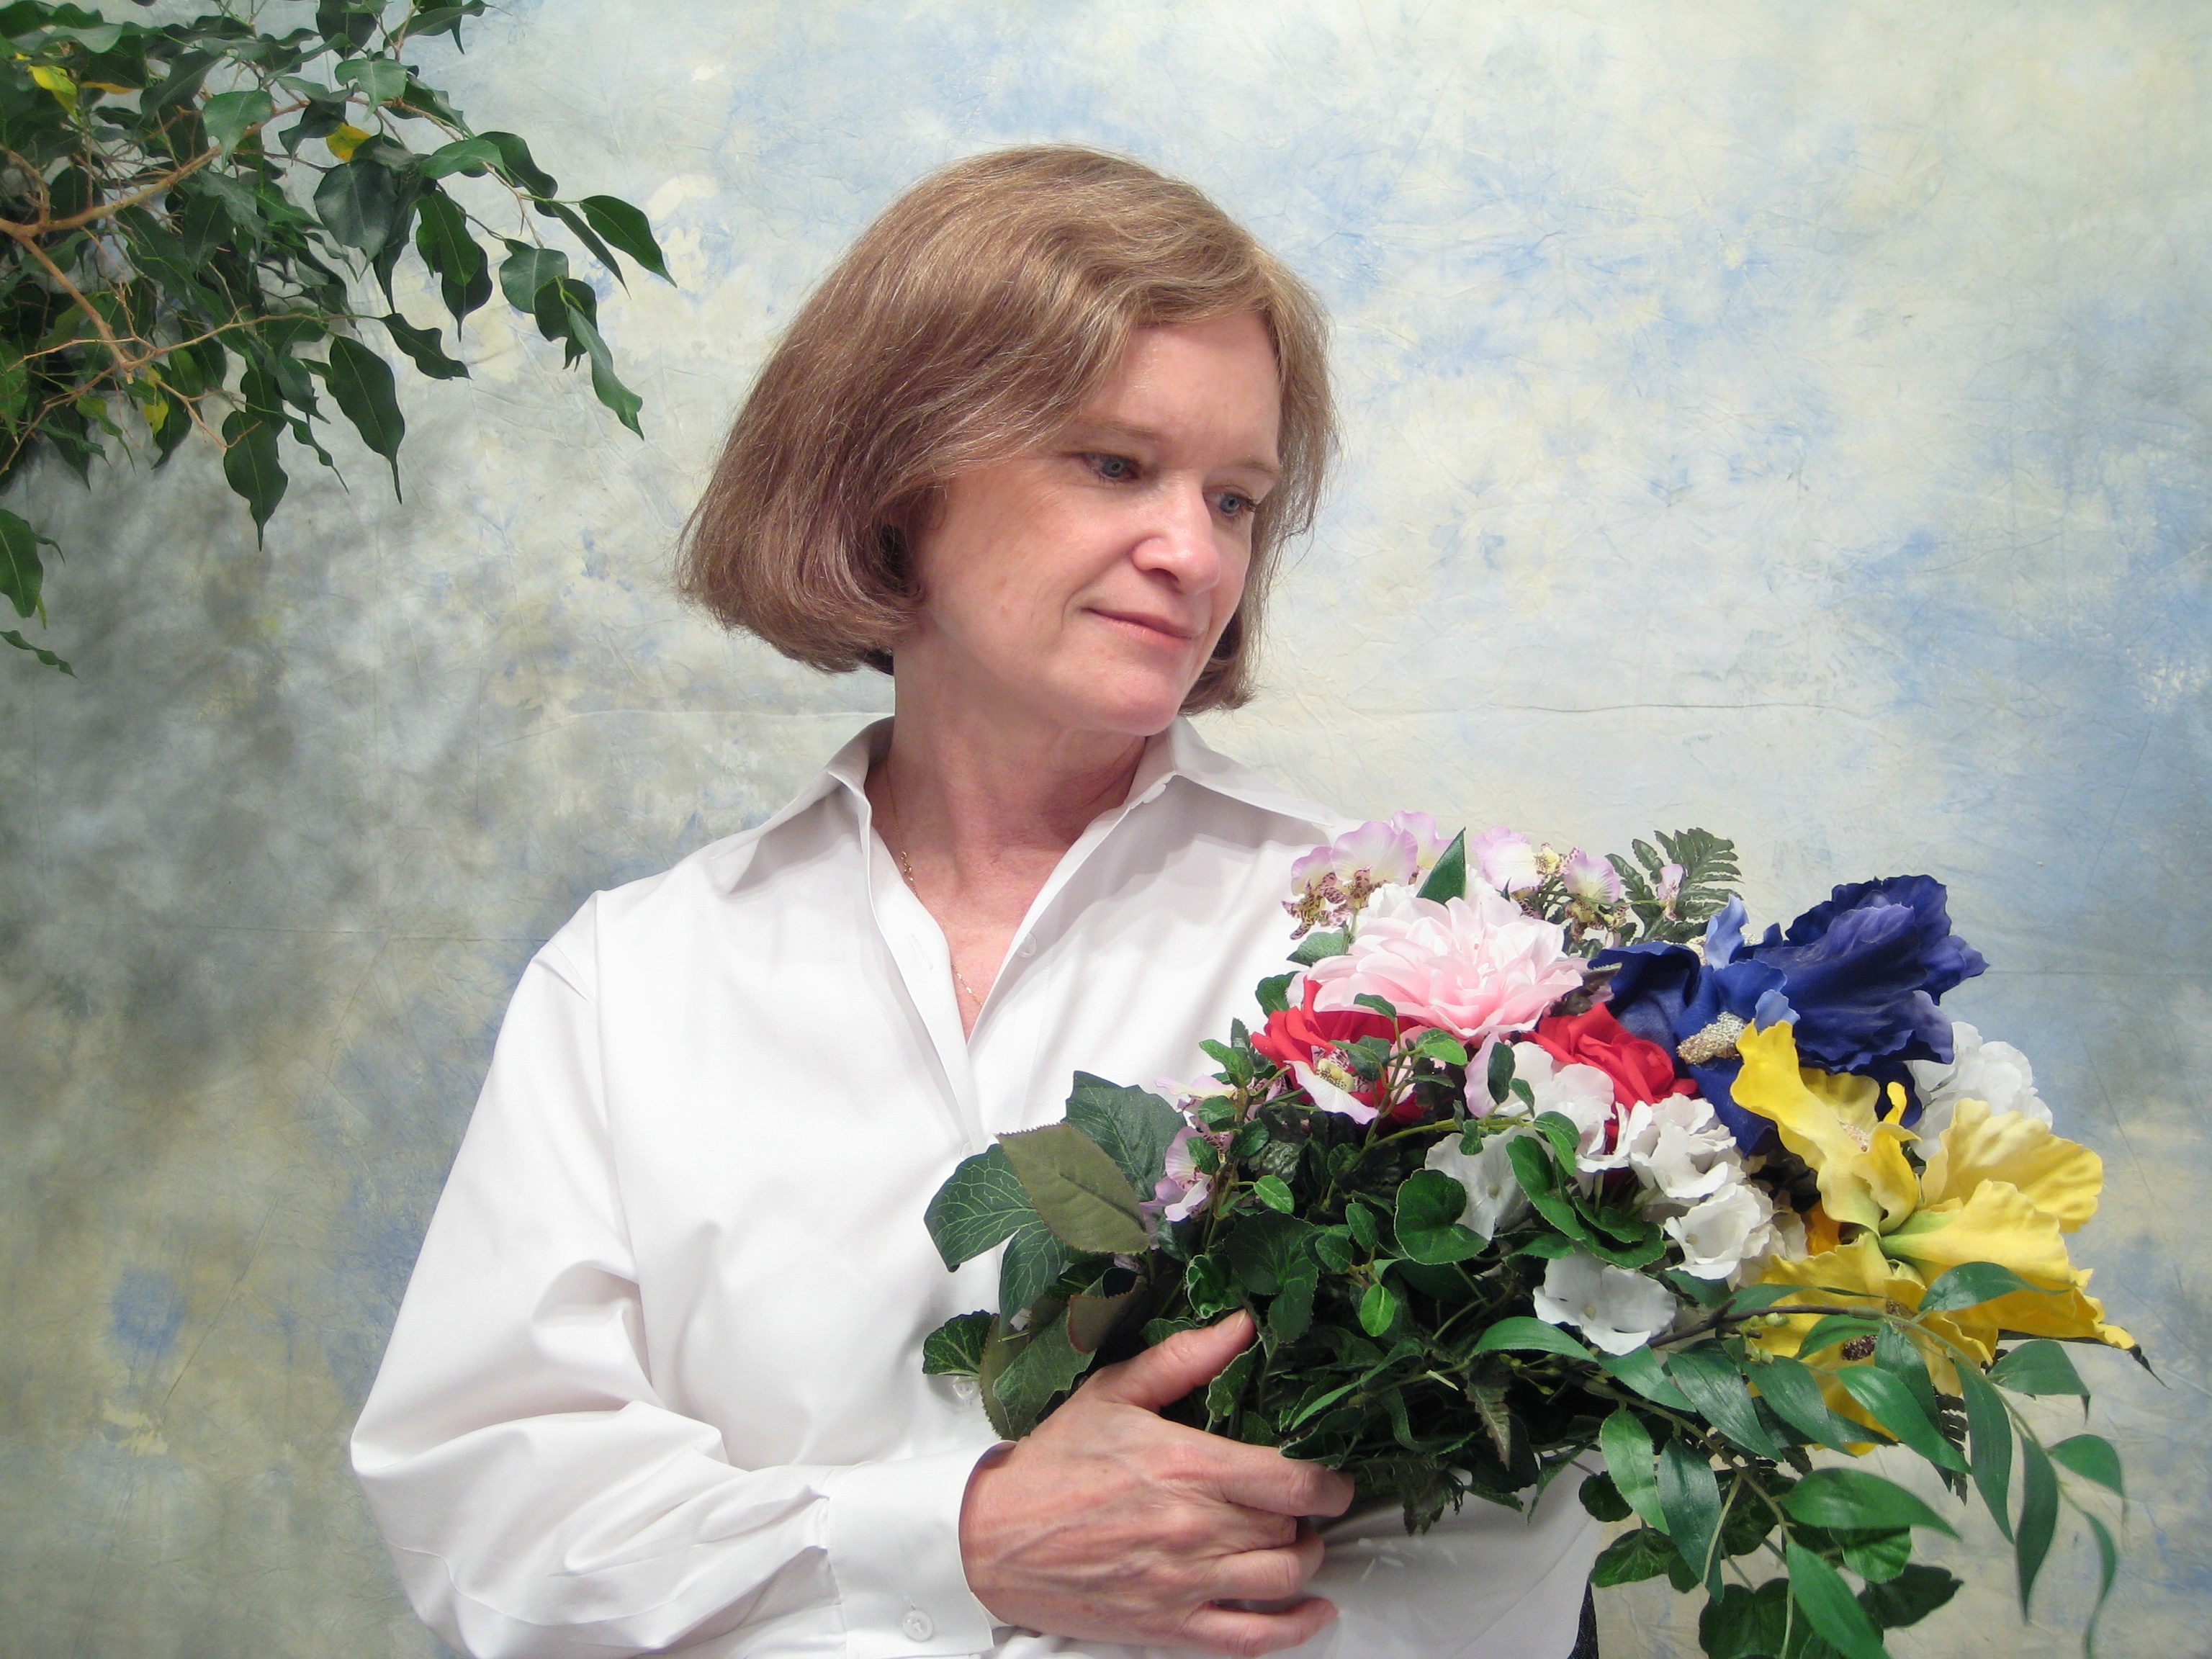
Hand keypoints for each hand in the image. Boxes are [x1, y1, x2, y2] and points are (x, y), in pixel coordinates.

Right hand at [958, 1311, 1355, 1655]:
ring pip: (1282, 1580)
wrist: (994, 1538)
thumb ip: (1183, 1359)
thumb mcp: (1113, 1393)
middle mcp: (1194, 1527)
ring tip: (1297, 1544)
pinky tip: (1312, 1610)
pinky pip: (1251, 1638)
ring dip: (1304, 1563)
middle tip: (1300, 1505)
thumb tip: (1241, 1326)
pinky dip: (1293, 1628)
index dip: (1329, 1481)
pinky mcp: (1169, 1626)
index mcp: (1185, 1464)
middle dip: (1308, 1517)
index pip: (1292, 1481)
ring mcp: (1184, 1582)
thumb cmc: (1054, 1461)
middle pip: (1291, 1529)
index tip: (1334, 1476)